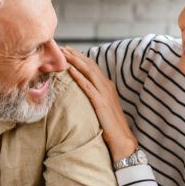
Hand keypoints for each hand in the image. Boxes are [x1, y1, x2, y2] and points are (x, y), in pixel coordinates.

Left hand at [62, 47, 137, 161]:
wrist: (121, 138)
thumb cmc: (111, 125)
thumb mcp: (103, 106)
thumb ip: (95, 96)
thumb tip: (83, 92)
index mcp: (108, 85)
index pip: (92, 66)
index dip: (80, 57)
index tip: (68, 51)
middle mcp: (107, 86)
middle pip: (89, 65)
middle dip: (76, 55)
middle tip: (62, 47)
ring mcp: (104, 93)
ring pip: (89, 71)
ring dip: (76, 61)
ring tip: (64, 54)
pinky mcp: (101, 102)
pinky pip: (88, 86)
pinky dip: (79, 77)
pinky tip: (70, 70)